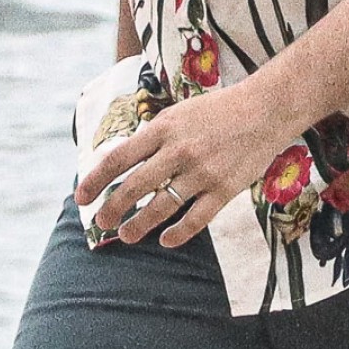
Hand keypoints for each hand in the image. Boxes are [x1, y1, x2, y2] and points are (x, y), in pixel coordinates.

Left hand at [77, 81, 298, 247]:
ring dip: (138, 225)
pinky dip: (177, 233)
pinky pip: (195, 219)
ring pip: (161, 206)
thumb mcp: (179, 113)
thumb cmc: (219, 110)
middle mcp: (178, 150)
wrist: (267, 109)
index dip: (96, 180)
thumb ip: (154, 136)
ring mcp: (202, 172)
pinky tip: (164, 240)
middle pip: (134, 186)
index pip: (119, 158)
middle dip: (112, 208)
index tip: (81, 198)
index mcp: (163, 128)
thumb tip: (125, 162)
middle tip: (101, 223)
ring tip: (126, 235)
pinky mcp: (224, 189)